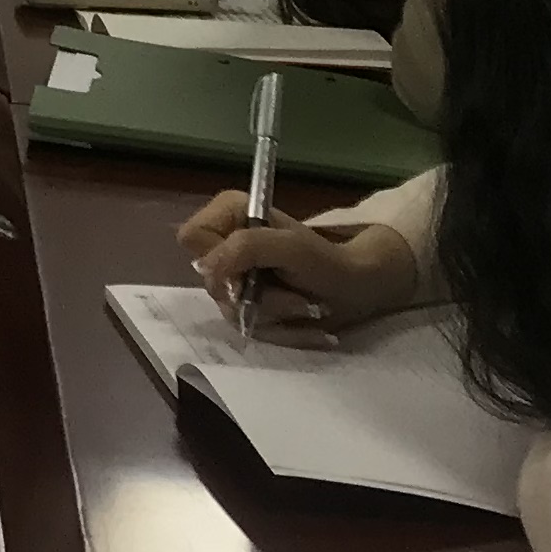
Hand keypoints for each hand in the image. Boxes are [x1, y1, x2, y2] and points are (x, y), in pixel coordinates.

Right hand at [178, 194, 423, 344]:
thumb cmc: (327, 259)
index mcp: (229, 216)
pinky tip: (312, 329)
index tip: (250, 272)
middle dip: (260, 298)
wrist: (359, 290)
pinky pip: (252, 332)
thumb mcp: (290, 246)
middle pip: (212, 283)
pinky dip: (286, 335)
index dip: (217, 260)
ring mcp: (235, 282)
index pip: (191, 237)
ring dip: (279, 317)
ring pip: (231, 313)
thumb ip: (245, 248)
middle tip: (297, 296)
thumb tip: (208, 272)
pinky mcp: (248, 310)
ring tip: (312, 310)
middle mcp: (224, 248)